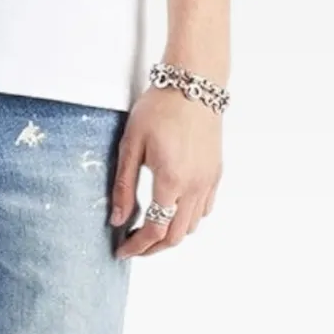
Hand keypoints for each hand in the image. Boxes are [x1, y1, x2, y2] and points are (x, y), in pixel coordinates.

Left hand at [110, 86, 222, 258]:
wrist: (195, 82)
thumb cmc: (161, 107)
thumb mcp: (131, 145)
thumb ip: (124, 186)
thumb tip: (118, 219)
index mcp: (172, 180)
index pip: (154, 230)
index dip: (136, 247)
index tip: (122, 251)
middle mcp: (194, 185)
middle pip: (174, 236)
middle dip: (152, 248)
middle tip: (134, 246)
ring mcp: (208, 181)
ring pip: (191, 226)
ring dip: (170, 235)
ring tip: (150, 229)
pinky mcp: (215, 173)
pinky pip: (204, 210)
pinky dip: (187, 219)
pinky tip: (172, 211)